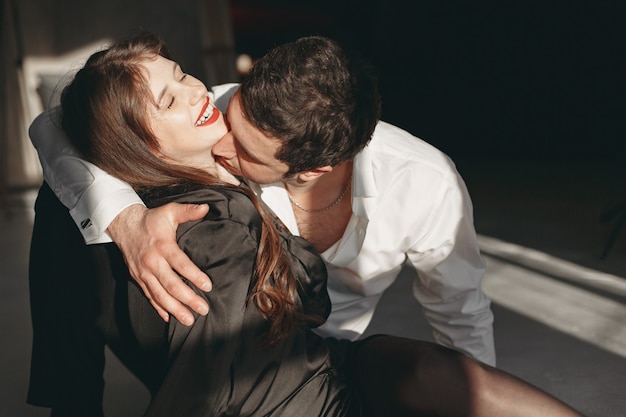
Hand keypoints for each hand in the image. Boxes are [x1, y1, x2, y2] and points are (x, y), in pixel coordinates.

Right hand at [107, 203, 210, 325]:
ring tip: (189, 320)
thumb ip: (188, 211)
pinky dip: (159, 308)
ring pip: (160, 295)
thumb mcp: (170, 211)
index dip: (194, 276)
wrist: (124, 225)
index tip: (208, 286)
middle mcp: (152, 263)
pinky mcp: (138, 278)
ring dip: (175, 309)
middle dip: (188, 299)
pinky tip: (169, 318)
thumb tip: (206, 208)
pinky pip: (149, 296)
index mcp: (163, 247)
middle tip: (203, 309)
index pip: (181, 264)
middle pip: (171, 285)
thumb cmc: (151, 220)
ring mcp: (143, 273)